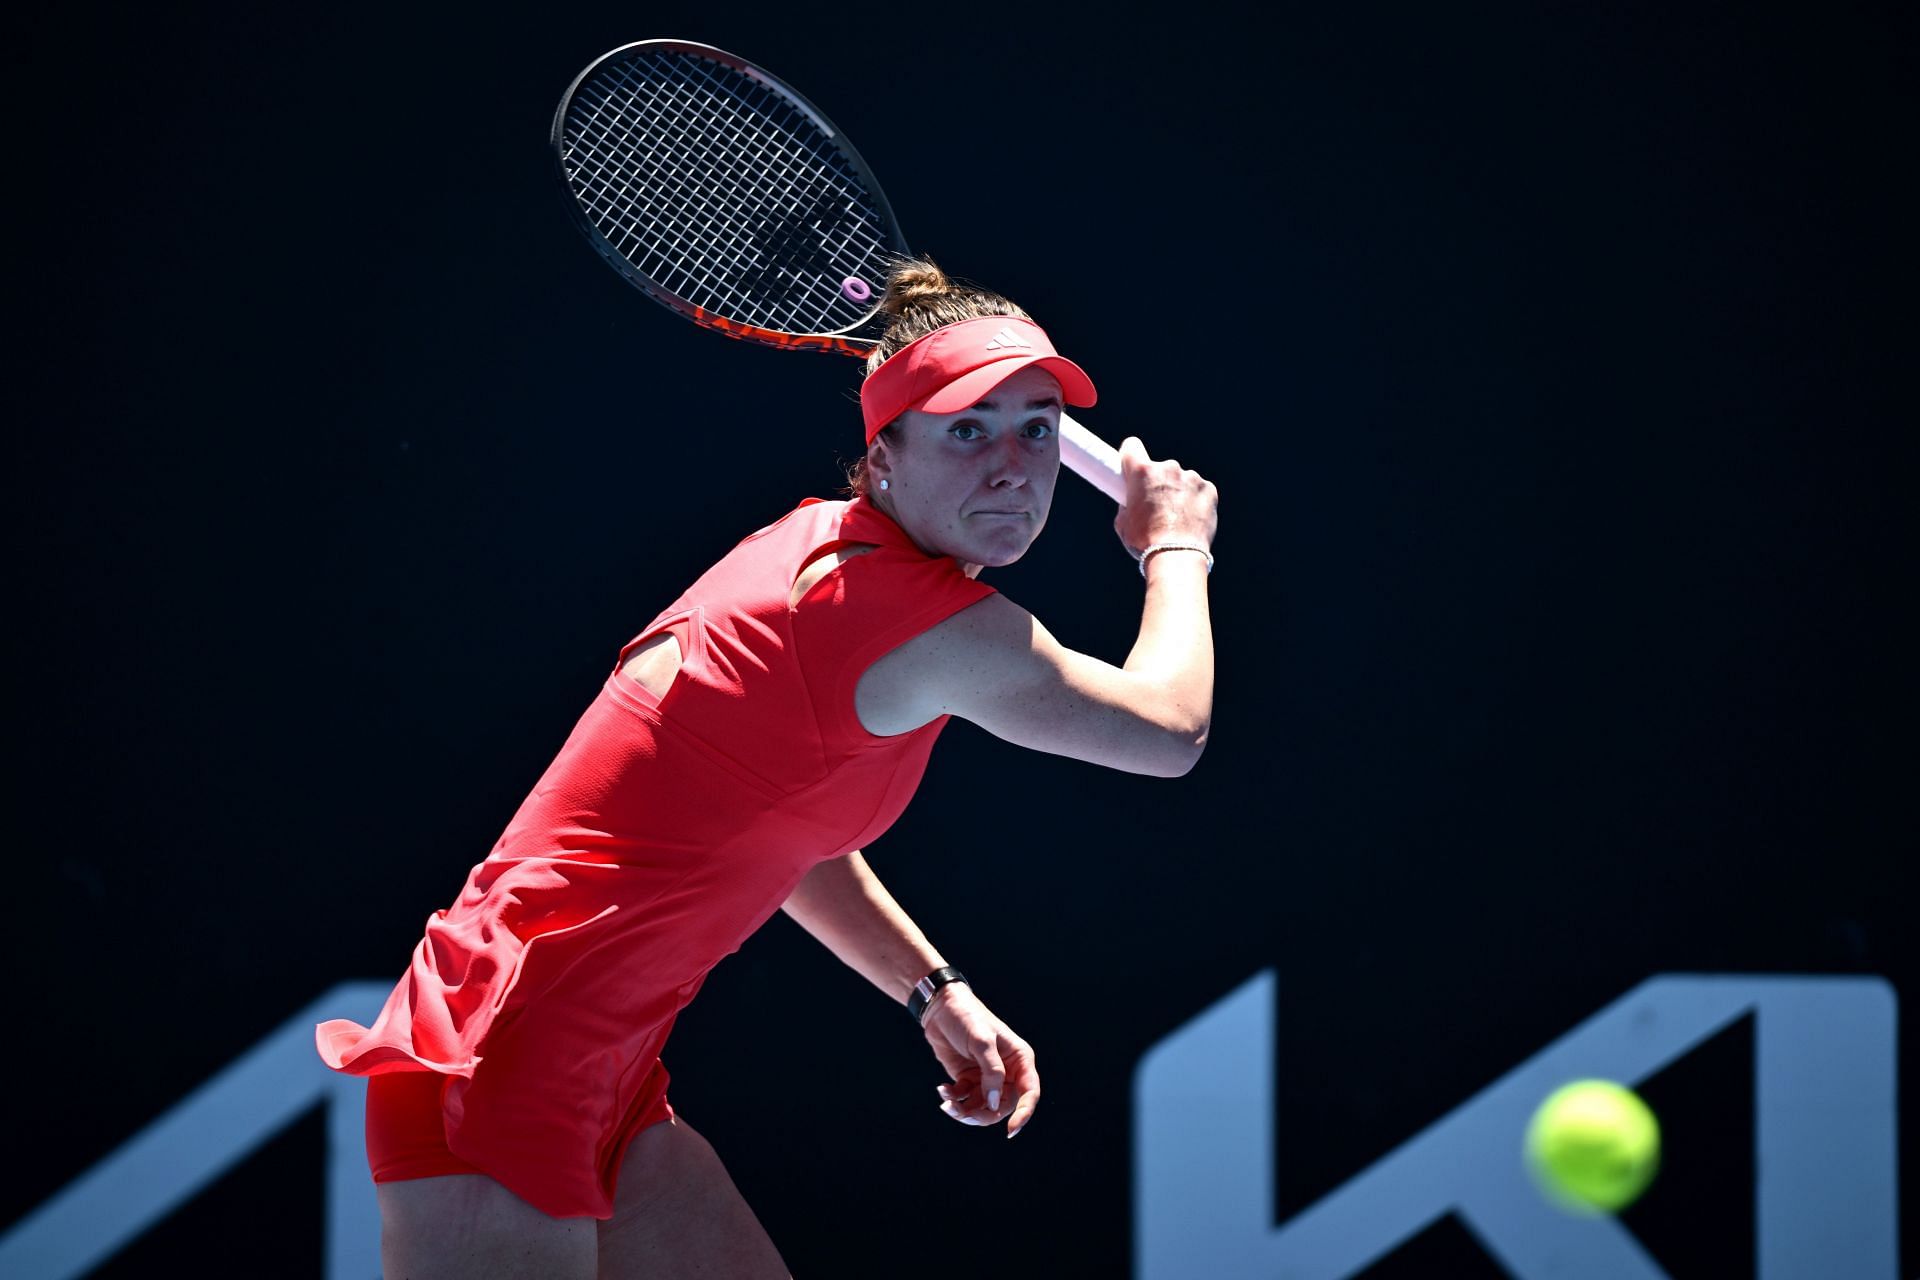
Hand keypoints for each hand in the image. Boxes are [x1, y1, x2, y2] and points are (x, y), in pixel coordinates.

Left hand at [920, 983, 1039, 1138]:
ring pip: (982, 1109)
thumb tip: (994, 1103)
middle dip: (981, 1115)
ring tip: (946, 1102)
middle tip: (959, 1111)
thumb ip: (991, 1072)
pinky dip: (953, 1101)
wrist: (940, 1009)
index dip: (1024, 1114)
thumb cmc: (967, 1018)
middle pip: (1002, 1107)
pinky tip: (942, 1090)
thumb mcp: (981, 1041)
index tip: (1011, 1132)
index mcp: (1020, 1060)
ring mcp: (987, 1078)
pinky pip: (965, 1101)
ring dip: (964, 1111)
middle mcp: (1007, 1072)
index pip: (1029, 1093)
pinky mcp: (969, 1081)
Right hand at [1112, 436, 1217, 560]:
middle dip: (1157, 482)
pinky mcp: (1208, 489)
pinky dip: (1195, 501)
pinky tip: (1190, 519)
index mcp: (1142, 472)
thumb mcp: (1123, 523)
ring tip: (1176, 519)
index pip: (1131, 446)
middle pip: (1159, 468)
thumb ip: (1126, 504)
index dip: (1131, 457)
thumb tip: (1131, 502)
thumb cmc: (1145, 543)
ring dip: (1178, 492)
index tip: (1132, 468)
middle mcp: (1168, 468)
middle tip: (1156, 507)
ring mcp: (1191, 477)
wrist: (1176, 557)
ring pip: (1181, 479)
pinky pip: (1199, 489)